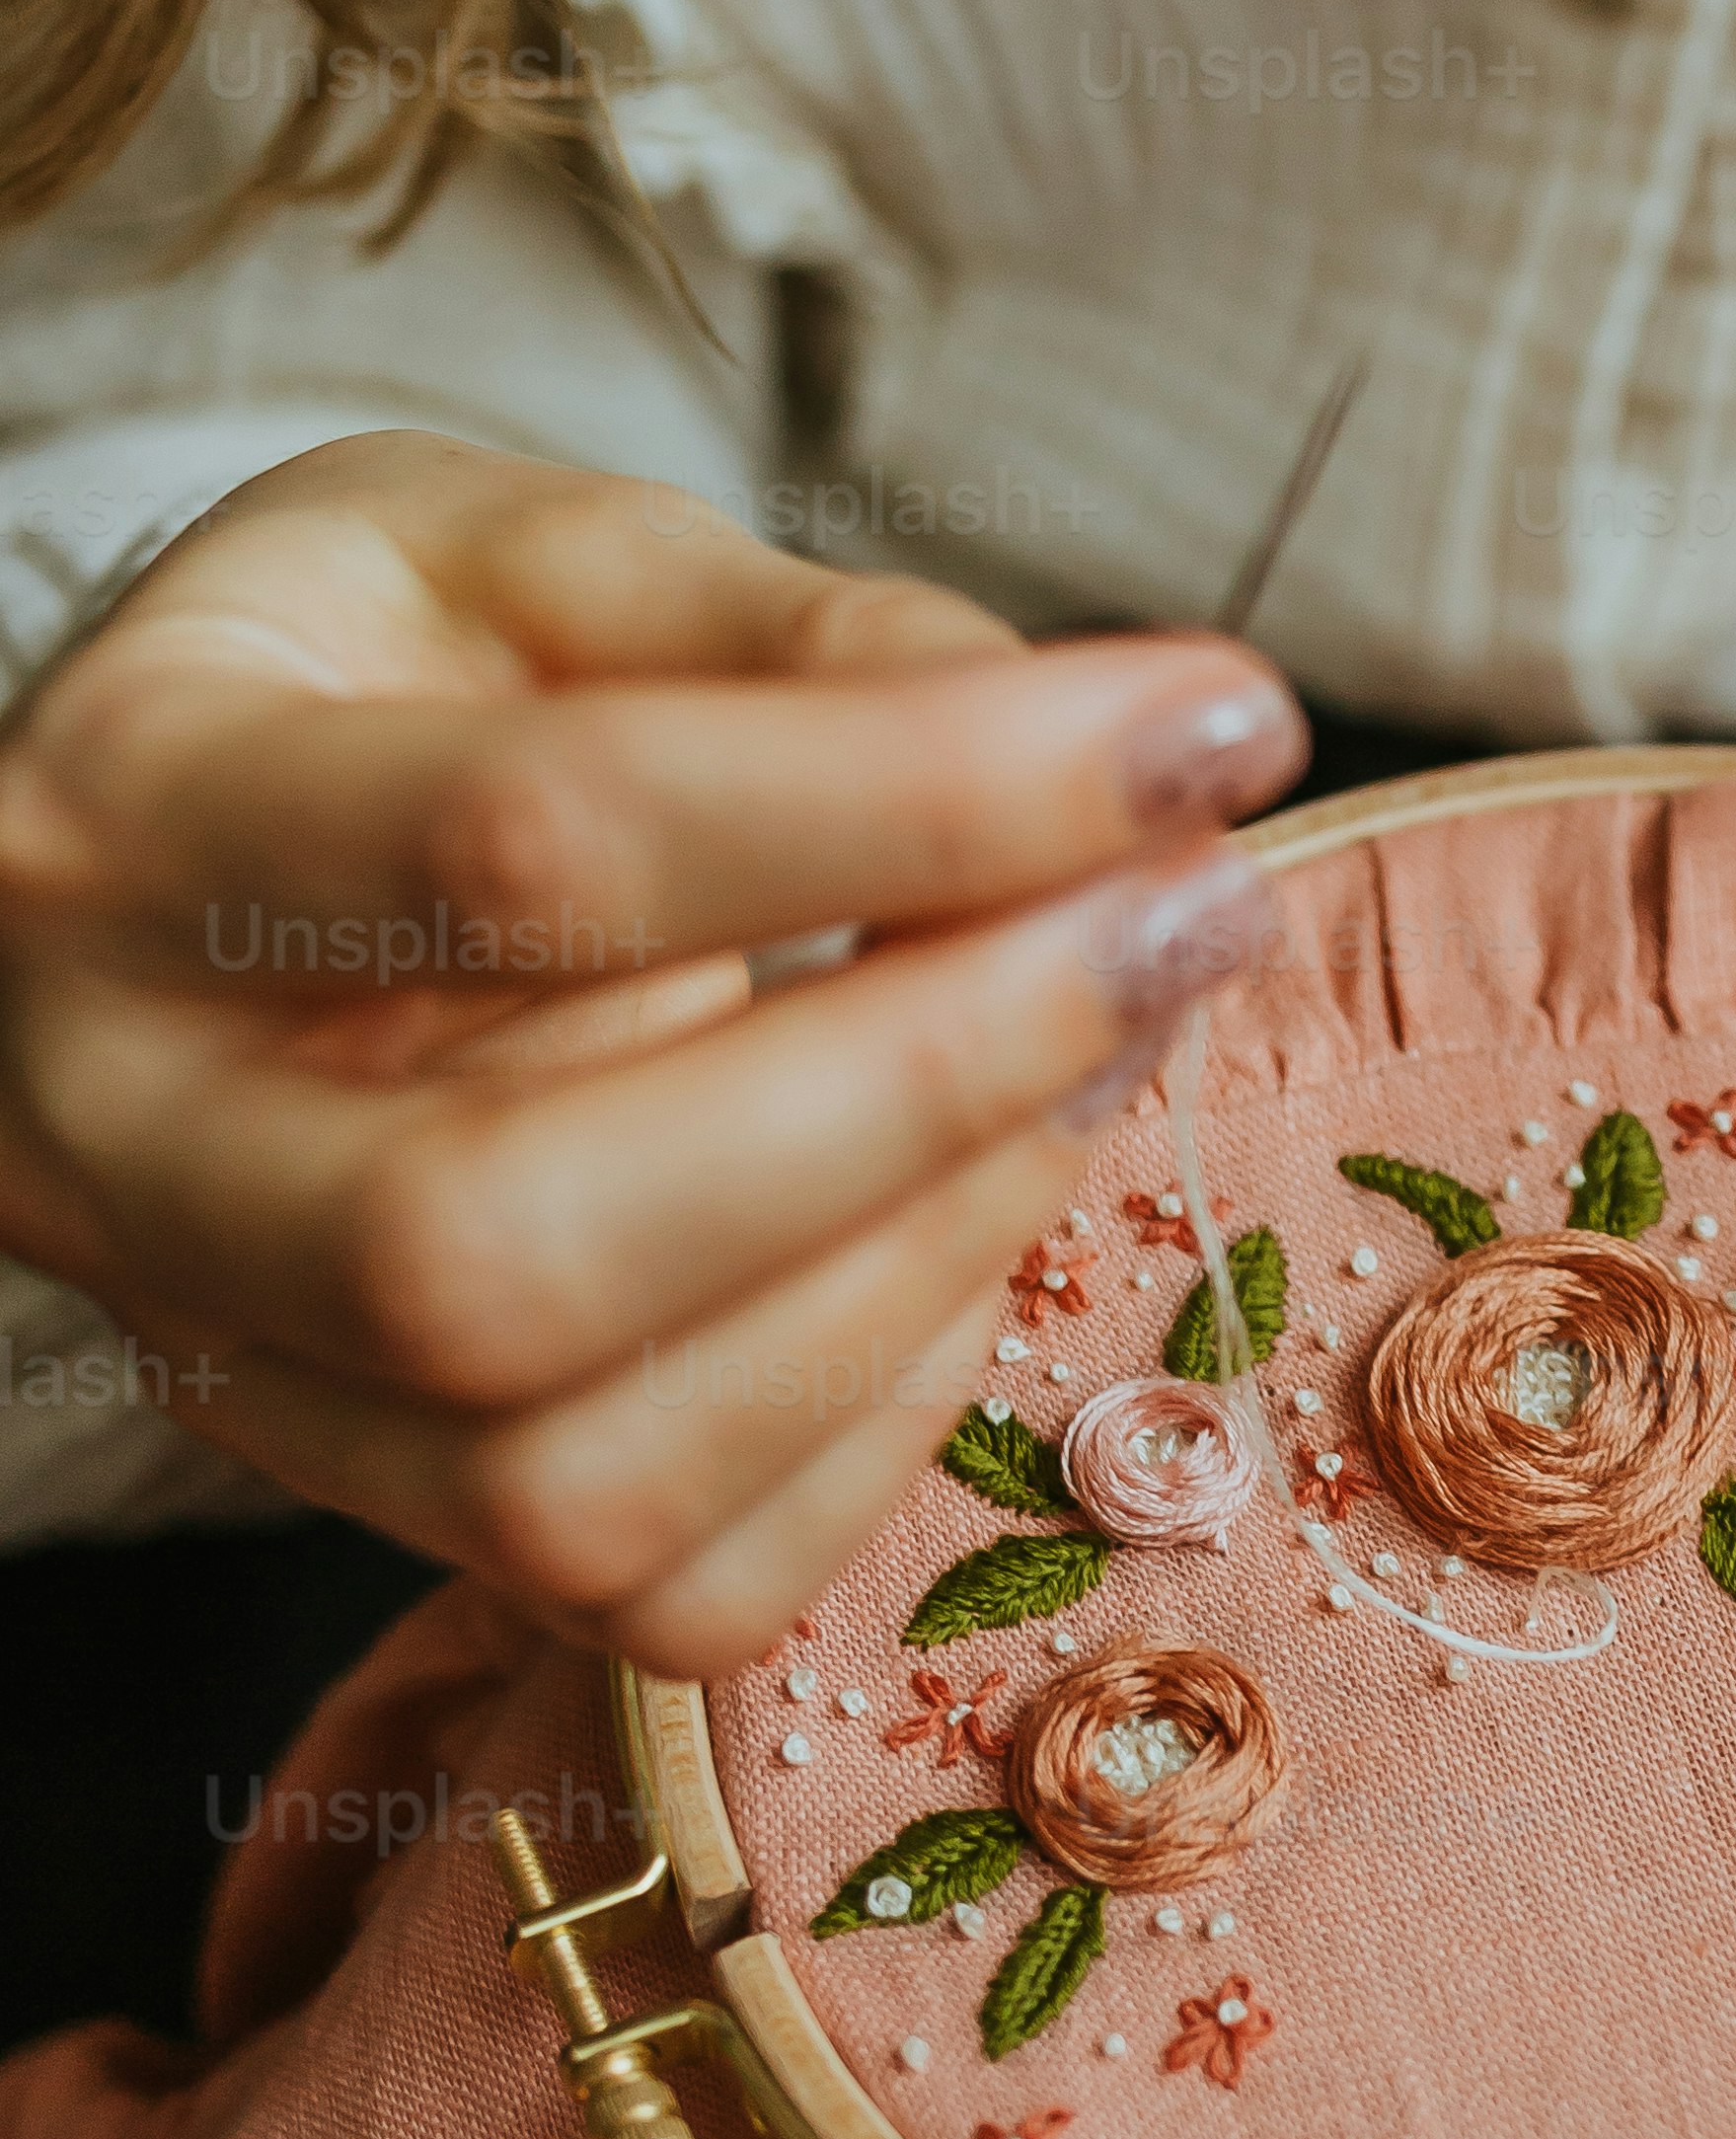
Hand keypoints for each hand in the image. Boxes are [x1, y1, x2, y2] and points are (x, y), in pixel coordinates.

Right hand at [0, 439, 1303, 1668]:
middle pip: (506, 1241)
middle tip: (1180, 926)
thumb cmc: (376, 689)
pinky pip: (659, 1580)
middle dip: (918, 1089)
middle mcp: (125, 1138)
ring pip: (577, 1471)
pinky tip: (958, 1219)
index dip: (915, 795)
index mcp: (138, 820)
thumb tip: (1109, 768)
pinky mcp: (371, 1510)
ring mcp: (227, 1363)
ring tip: (1092, 1055)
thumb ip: (793, 636)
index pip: (533, 843)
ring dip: (922, 1263)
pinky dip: (878, 1417)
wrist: (170, 883)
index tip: (1206, 728)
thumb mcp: (527, 559)